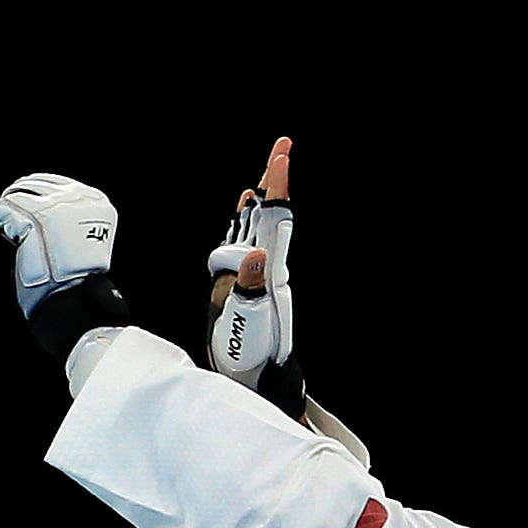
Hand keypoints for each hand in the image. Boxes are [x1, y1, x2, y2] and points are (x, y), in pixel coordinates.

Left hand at [0, 173, 117, 317]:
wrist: (72, 297)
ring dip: (10, 208)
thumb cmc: (74, 277)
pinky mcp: (36, 216)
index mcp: (95, 201)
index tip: (23, 201)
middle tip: (8, 210)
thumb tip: (35, 203)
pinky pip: (7, 207)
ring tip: (5, 223)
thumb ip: (67, 218)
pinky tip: (3, 231)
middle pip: (37, 183)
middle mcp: (79, 198)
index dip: (35, 191)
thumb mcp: (81, 239)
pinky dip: (1, 218)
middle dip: (20, 196)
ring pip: (20, 192)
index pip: (57, 182)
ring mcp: (57, 205)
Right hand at [204, 138, 293, 388]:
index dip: (278, 187)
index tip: (282, 156)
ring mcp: (255, 274)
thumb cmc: (246, 356)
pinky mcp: (244, 282)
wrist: (248, 380)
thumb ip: (249, 288)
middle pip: (271, 215)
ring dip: (264, 195)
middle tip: (283, 147)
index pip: (274, 220)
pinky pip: (246, 239)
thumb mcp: (246, 323)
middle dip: (276, 180)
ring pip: (259, 225)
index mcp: (266, 272)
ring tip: (269, 169)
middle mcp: (264, 268)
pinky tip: (246, 206)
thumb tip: (256, 256)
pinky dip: (247, 218)